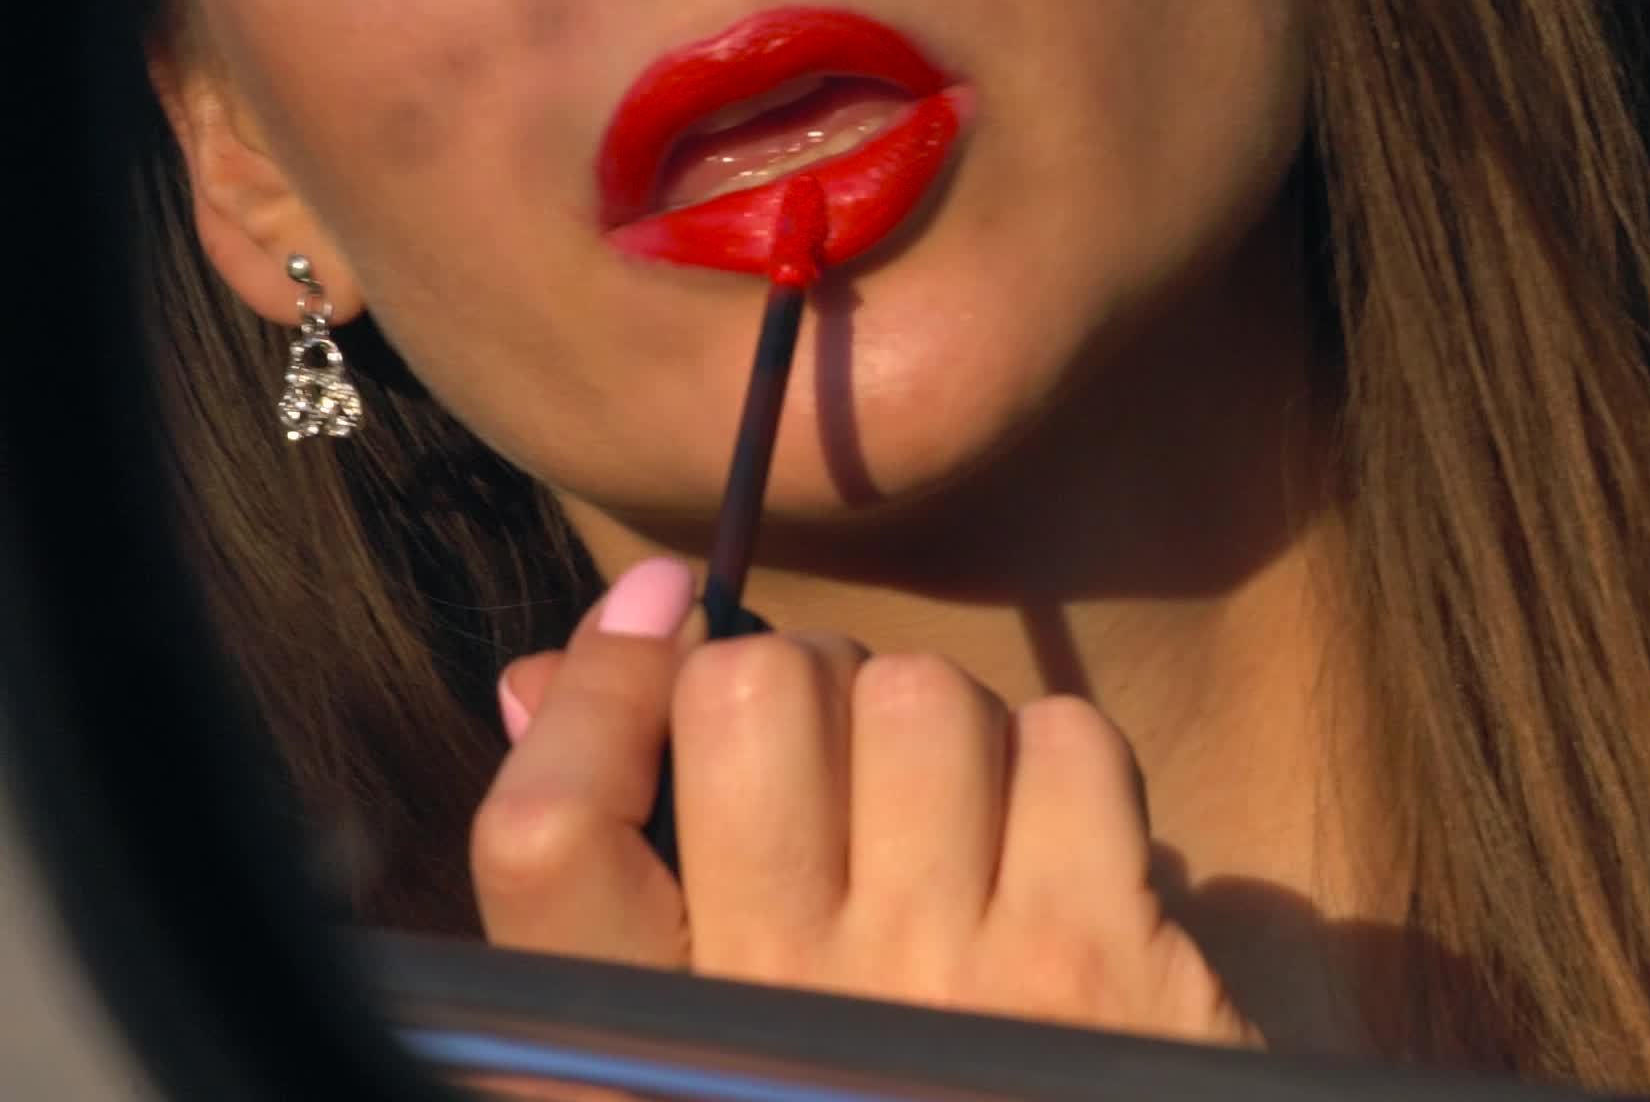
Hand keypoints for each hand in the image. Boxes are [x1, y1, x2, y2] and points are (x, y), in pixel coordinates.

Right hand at [471, 557, 1261, 1049]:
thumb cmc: (861, 1088)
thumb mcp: (710, 1032)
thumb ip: (609, 878)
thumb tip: (541, 678)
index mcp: (640, 1048)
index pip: (545, 829)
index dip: (598, 685)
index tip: (658, 607)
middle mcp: (778, 1008)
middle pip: (748, 700)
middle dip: (801, 674)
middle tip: (835, 736)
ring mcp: (944, 981)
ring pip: (917, 694)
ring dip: (941, 719)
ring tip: (953, 810)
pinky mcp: (1098, 956)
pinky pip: (1063, 738)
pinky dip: (1062, 760)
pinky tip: (1055, 845)